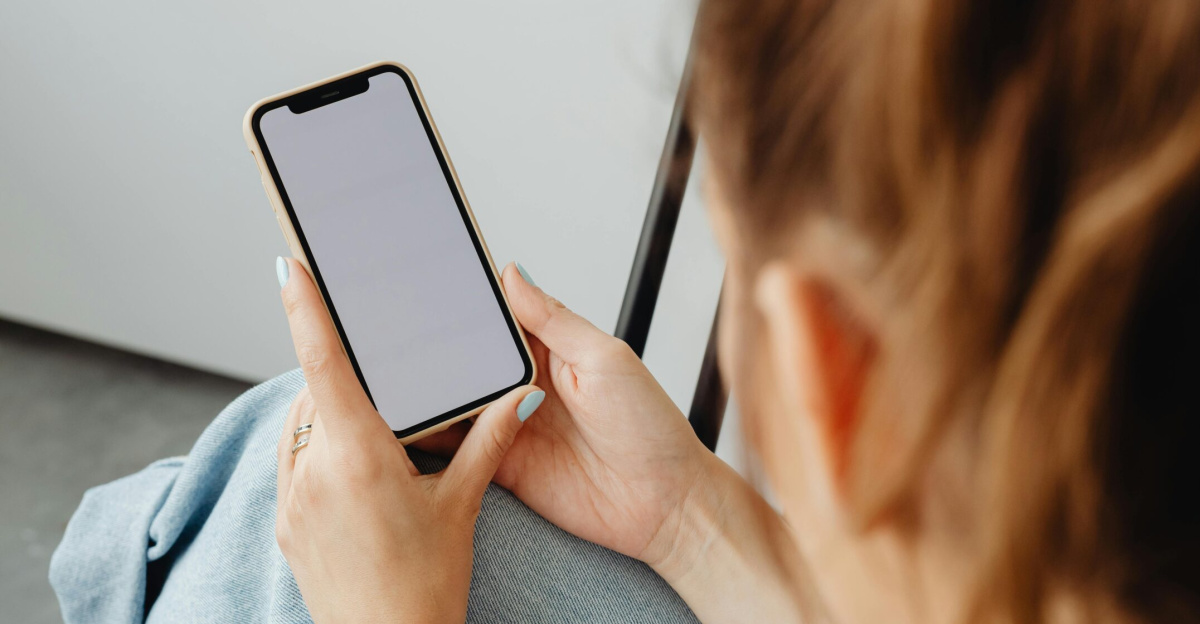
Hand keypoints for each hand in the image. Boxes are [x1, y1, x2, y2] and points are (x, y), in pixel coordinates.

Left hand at [273, 257, 544, 622]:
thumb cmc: (425, 587)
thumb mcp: (463, 504)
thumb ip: (489, 440)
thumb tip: (519, 396)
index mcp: (359, 457)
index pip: (324, 363)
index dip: (306, 309)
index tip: (290, 269)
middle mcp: (313, 472)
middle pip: (316, 393)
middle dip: (344, 376)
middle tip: (382, 377)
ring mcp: (292, 500)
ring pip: (301, 427)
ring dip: (329, 413)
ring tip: (378, 435)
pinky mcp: (285, 524)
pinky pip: (292, 461)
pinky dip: (317, 448)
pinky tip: (355, 468)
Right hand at [423, 264, 804, 622]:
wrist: (664, 504)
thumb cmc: (649, 426)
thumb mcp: (605, 358)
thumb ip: (554, 320)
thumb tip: (513, 272)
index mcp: (551, 349)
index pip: (496, 318)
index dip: (463, 303)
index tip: (425, 284)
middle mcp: (524, 384)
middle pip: (466, 359)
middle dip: (433, 348)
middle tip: (389, 331)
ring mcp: (509, 425)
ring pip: (454, 401)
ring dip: (426, 391)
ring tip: (385, 374)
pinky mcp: (500, 465)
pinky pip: (456, 448)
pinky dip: (429, 437)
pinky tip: (401, 424)